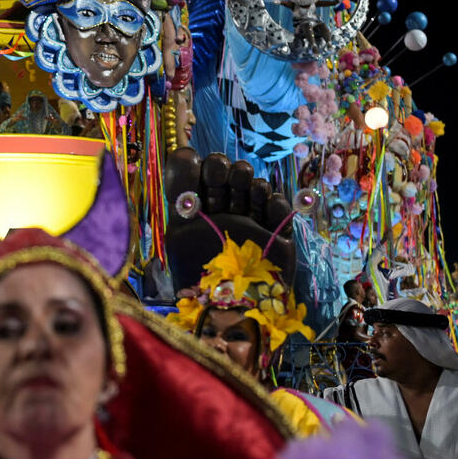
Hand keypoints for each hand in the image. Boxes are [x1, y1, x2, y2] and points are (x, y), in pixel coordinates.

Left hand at [165, 149, 294, 293]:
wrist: (233, 304)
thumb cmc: (201, 272)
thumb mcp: (179, 231)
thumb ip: (180, 193)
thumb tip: (184, 154)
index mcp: (197, 212)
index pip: (198, 176)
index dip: (198, 166)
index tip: (195, 165)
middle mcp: (223, 214)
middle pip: (227, 174)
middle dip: (225, 170)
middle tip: (223, 180)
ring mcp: (251, 222)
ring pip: (254, 185)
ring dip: (250, 183)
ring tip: (247, 194)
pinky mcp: (277, 234)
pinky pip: (279, 205)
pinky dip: (273, 201)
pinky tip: (265, 208)